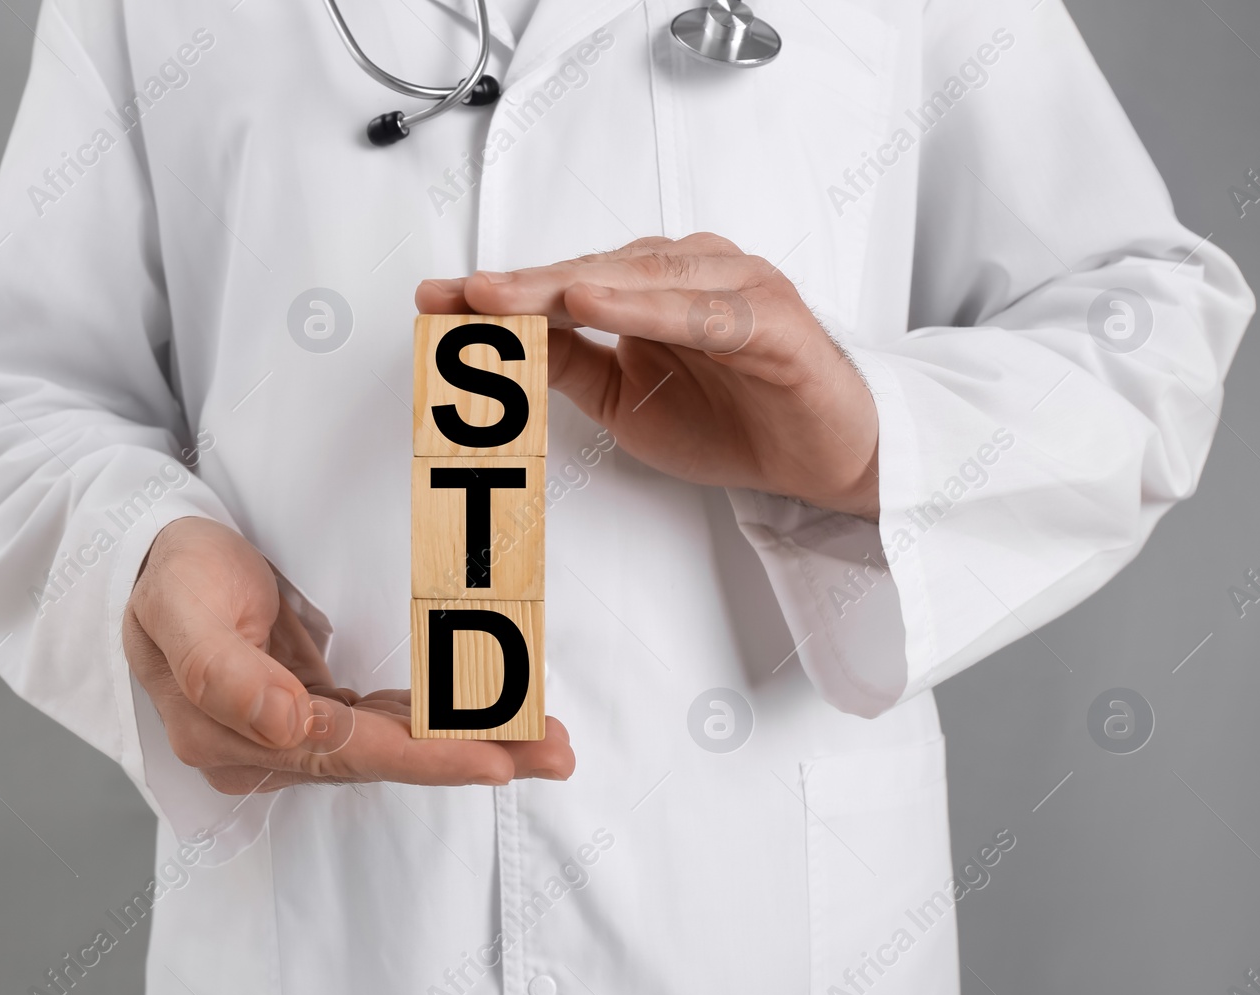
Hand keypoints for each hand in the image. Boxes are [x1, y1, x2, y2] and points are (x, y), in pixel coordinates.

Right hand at [123, 517, 575, 793]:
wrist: (150, 561)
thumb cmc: (168, 577)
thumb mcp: (181, 609)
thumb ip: (222, 673)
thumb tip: (284, 724)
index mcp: (229, 736)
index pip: (346, 752)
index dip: (424, 758)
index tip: (494, 759)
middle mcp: (264, 749)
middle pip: (383, 758)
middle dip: (472, 757)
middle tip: (555, 752)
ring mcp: (288, 734)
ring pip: (393, 744)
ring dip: (469, 743)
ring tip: (544, 740)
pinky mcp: (310, 713)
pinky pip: (385, 722)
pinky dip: (437, 721)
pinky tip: (488, 720)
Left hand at [416, 233, 880, 519]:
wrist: (823, 458)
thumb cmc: (737, 420)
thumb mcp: (627, 402)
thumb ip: (573, 367)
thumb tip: (502, 345)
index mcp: (653, 288)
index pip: (564, 283)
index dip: (501, 292)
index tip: (436, 301)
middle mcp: (691, 274)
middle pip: (593, 272)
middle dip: (520, 285)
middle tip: (460, 295)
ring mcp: (735, 289)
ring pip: (641, 279)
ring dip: (569, 286)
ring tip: (507, 296)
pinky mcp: (772, 322)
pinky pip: (702, 312)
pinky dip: (648, 307)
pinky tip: (599, 305)